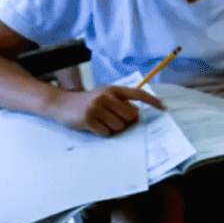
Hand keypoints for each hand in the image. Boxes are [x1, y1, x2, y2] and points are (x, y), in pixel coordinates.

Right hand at [45, 86, 164, 135]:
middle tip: (111, 119)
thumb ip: (120, 103)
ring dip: (112, 128)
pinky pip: (105, 133)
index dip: (152, 101)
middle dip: (125, 122)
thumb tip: (137, 116)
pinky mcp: (88, 119)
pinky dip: (101, 132)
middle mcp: (106, 96)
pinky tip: (93, 126)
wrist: (60, 103)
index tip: (163, 108)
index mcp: (113, 90)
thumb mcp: (104, 97)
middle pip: (130, 116)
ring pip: (119, 126)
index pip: (137, 94)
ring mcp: (97, 107)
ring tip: (100, 121)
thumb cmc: (87, 102)